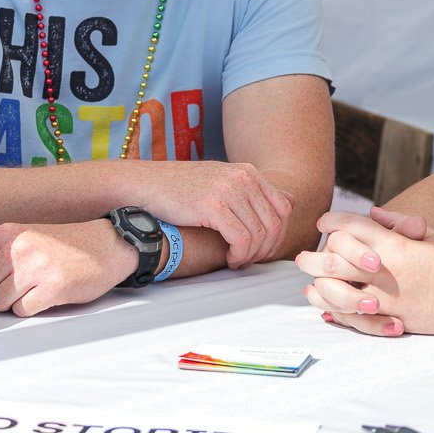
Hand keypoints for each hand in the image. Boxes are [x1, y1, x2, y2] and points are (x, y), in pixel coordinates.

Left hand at [0, 220, 135, 316]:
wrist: (108, 245)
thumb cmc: (66, 246)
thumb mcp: (27, 237)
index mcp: (8, 233)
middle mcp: (20, 248)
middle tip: (18, 288)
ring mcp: (36, 268)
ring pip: (1, 301)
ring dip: (14, 302)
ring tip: (33, 290)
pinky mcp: (53, 287)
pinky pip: (23, 310)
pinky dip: (30, 308)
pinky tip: (45, 295)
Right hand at [119, 161, 293, 266]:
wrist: (146, 184)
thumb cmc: (180, 189)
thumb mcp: (220, 182)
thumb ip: (248, 192)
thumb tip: (287, 204)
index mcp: (248, 171)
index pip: (284, 207)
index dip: (280, 234)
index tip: (265, 249)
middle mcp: (243, 177)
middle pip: (275, 222)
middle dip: (268, 248)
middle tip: (252, 260)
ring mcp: (229, 190)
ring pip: (259, 234)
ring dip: (252, 254)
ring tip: (239, 261)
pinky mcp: (213, 206)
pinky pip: (241, 239)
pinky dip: (239, 254)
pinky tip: (230, 259)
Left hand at [294, 207, 433, 336]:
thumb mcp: (431, 236)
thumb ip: (398, 224)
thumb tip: (371, 212)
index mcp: (396, 244)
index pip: (352, 227)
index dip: (333, 221)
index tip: (324, 222)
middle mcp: (388, 271)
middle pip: (335, 261)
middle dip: (314, 258)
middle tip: (303, 258)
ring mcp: (390, 299)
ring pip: (339, 294)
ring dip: (320, 289)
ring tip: (309, 286)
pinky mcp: (396, 320)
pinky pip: (358, 320)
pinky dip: (339, 315)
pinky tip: (329, 310)